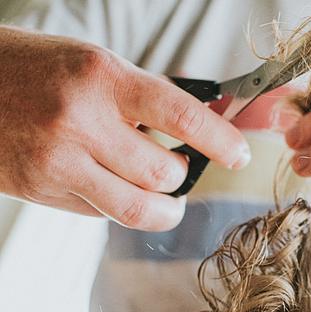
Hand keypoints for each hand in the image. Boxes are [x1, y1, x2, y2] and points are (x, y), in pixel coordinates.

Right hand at [0, 26, 249, 230]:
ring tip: (169, 201)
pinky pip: (100, 213)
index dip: (219, 140)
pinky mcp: (40, 189)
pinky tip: (117, 189)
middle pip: (161, 173)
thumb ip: (142, 99)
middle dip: (182, 176)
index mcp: (101, 78)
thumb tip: (194, 131)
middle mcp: (79, 121)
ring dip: (164, 209)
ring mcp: (57, 161)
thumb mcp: (96, 65)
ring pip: (134, 207)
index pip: (179, 114)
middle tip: (182, 169)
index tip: (239, 154)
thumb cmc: (39, 68)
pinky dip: (121, 207)